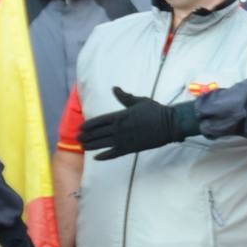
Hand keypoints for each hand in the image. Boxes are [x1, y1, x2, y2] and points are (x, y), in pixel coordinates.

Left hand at [78, 86, 198, 159]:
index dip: (88, 125)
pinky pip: (114, 154)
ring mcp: (124, 139)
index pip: (99, 121)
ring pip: (102, 144)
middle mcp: (119, 128)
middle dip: (86, 136)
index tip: (81, 128)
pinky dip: (104, 156)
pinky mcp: (131, 148)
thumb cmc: (155, 110)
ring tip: (83, 147)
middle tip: (78, 138)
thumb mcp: (139, 101)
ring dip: (91, 146)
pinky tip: (96, 158)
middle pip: (98, 133)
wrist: (168, 124)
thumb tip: (114, 88)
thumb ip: (124, 97)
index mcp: (120, 115)